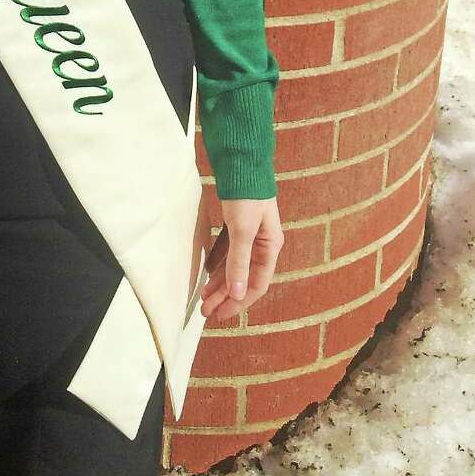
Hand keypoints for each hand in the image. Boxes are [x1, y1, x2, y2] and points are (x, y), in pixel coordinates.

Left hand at [200, 196, 282, 321]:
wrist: (240, 160)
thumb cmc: (246, 193)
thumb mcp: (242, 229)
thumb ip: (239, 262)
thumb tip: (237, 295)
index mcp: (270, 246)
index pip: (256, 285)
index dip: (238, 302)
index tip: (219, 315)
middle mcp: (262, 243)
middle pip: (244, 278)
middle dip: (225, 296)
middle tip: (206, 311)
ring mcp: (249, 233)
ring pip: (234, 266)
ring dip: (220, 282)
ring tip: (204, 297)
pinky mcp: (236, 224)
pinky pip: (227, 251)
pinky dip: (218, 263)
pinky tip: (207, 272)